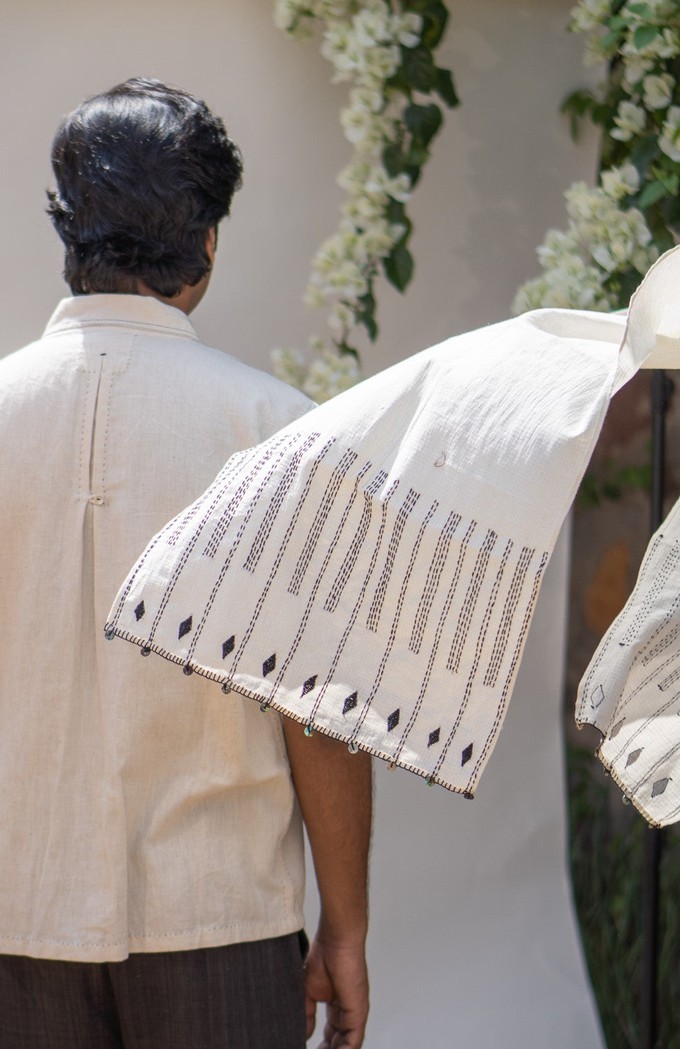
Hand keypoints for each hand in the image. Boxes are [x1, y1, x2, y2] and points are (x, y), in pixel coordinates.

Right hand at [304, 934, 368, 1048]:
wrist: (336, 941)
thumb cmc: (324, 957)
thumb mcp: (308, 992)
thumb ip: (306, 1015)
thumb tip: (304, 1034)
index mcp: (336, 1006)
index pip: (331, 1035)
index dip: (322, 1048)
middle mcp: (348, 1013)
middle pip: (339, 1043)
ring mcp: (354, 1014)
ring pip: (346, 1046)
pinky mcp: (358, 1013)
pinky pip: (353, 1042)